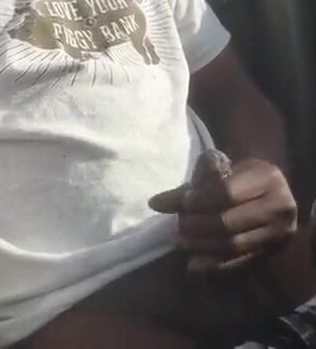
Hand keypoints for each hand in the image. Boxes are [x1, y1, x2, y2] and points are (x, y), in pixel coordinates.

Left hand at [149, 158, 296, 272]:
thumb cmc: (243, 176)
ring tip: (181, 242)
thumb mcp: (222, 170)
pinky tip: (194, 264)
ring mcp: (278, 233)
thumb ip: (192, 186)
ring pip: (234, 245)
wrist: (274, 193)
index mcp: (266, 178)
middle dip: (198, 226)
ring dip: (202, 247)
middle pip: (229, 223)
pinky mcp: (272, 253)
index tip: (182, 203)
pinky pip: (240, 263)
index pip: (227, 193)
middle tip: (178, 226)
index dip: (201, 200)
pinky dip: (214, 265)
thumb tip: (156, 203)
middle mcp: (279, 206)